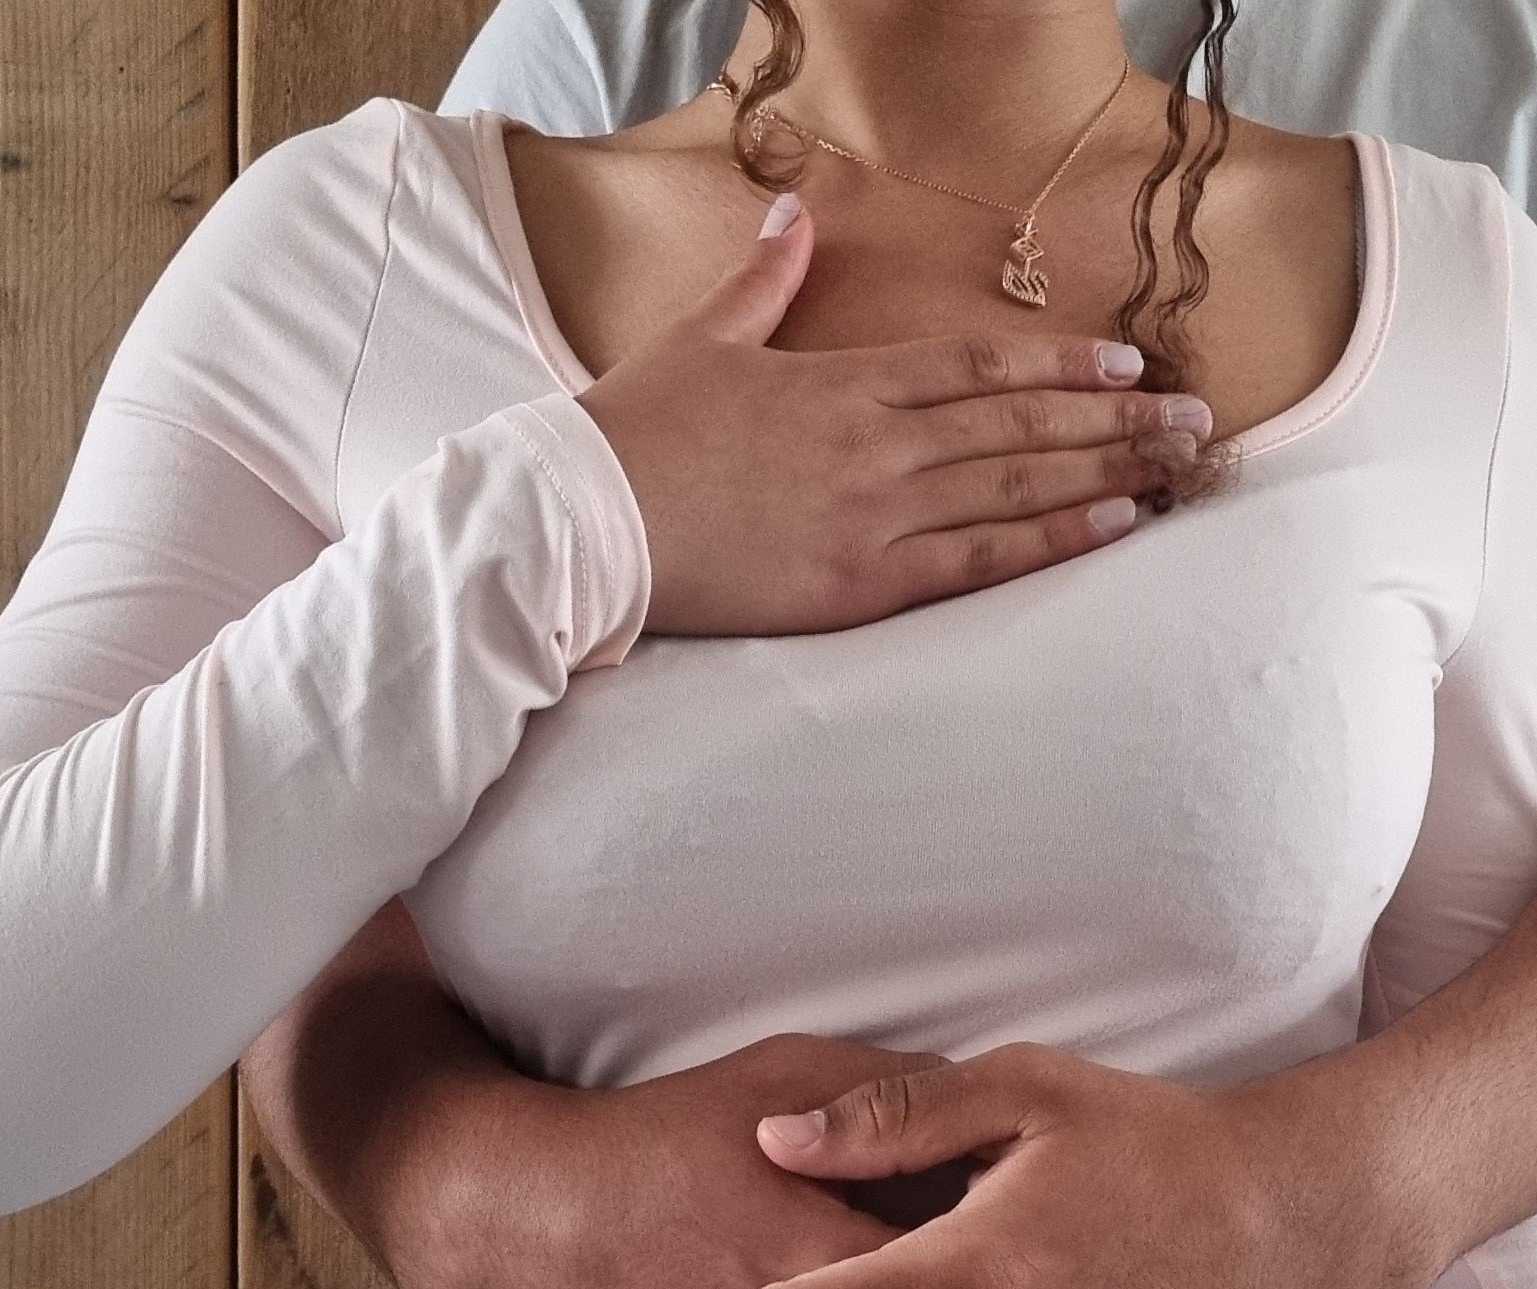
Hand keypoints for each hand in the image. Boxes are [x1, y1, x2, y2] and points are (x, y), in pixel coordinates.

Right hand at [578, 194, 1211, 638]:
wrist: (585, 523)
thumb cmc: (631, 434)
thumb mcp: (698, 341)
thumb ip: (763, 281)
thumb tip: (795, 213)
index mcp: (842, 384)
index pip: (976, 368)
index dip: (1058, 366)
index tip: (1125, 363)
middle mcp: (876, 446)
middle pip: (1019, 425)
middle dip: (1114, 418)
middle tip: (1193, 416)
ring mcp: (874, 517)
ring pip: (1016, 487)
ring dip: (1107, 471)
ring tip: (1176, 463)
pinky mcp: (858, 585)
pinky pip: (977, 561)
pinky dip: (1051, 539)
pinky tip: (1112, 524)